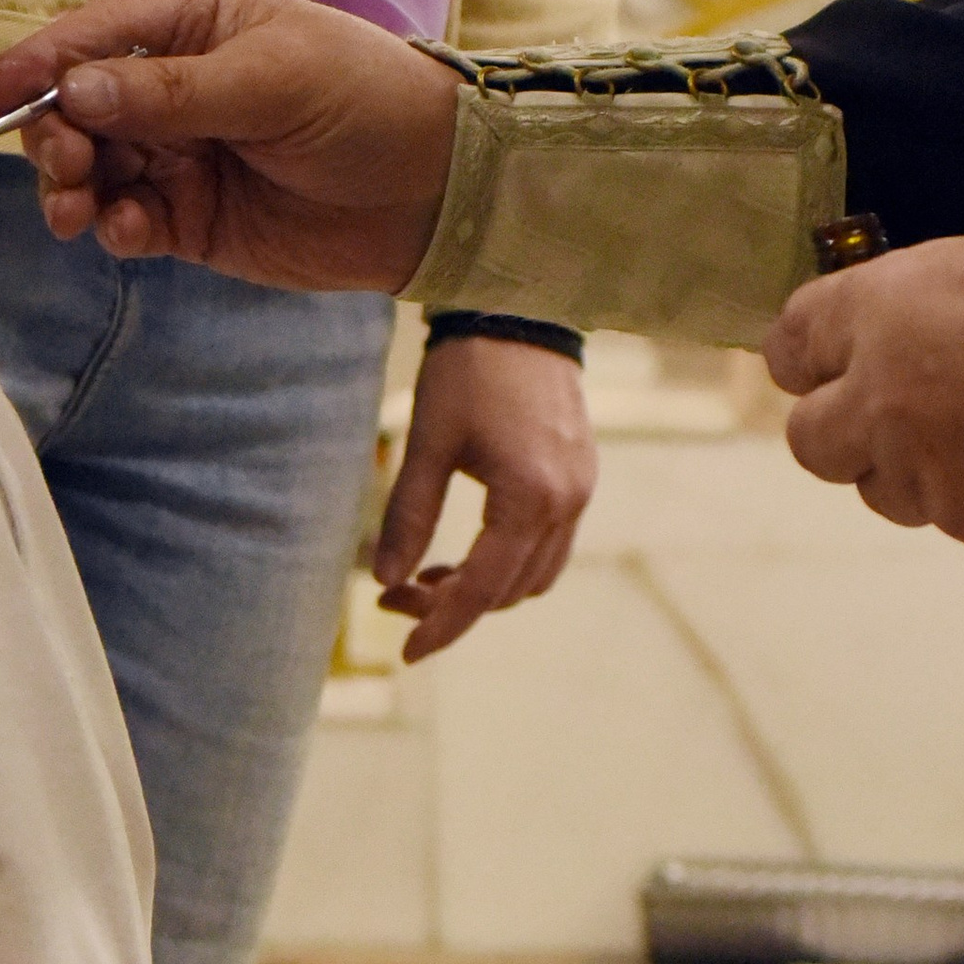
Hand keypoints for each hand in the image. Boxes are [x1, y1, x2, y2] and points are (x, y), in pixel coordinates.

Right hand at [0, 0, 457, 291]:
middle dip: (55, 134)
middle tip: (64, 163)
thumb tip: (75, 91)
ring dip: (72, 186)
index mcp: (195, 27)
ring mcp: (183, 156)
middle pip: (80, 107)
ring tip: (78, 207)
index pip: (98, 36)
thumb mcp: (272, 80)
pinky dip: (115, 227)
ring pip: (95, 168)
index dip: (41, 62)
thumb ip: (171, 92)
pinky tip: (127, 231)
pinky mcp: (195, 220)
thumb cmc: (366, 101)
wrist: (438, 189)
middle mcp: (177, 89)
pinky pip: (130, 221)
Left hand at [375, 339, 595, 657]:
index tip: (404, 654)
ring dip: (481, 588)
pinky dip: (505, 561)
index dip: (440, 626)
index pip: (481, 589)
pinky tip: (462, 547)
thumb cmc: (467, 372)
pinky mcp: (580, 477)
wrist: (519, 309)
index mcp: (529, 499)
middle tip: (393, 596)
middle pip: (509, 592)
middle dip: (452, 606)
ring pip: (533, 576)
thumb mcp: (426, 442)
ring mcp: (581, 491)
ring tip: (423, 574)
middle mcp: (567, 504)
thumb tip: (383, 579)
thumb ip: (408, 515)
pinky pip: (548, 546)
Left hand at [764, 211, 963, 570]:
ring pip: (889, 494)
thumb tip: (936, 325)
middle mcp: (889, 401)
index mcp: (888, 311)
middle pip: (812, 441)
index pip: (794, 342)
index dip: (811, 355)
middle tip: (907, 415)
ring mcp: (938, 482)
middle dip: (849, 429)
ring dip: (923, 473)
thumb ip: (948, 303)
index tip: (827, 362)